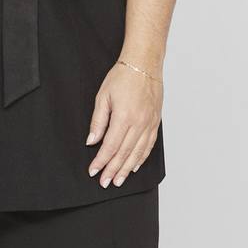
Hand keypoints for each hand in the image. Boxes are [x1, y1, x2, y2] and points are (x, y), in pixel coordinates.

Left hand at [85, 60, 162, 186]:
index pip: (110, 146)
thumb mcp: (103, 96)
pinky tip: (134, 166)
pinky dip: (141, 158)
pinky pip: (149, 146)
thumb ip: (98, 121)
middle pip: (124, 153)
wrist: (144, 64)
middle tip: (105, 182)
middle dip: (113, 170)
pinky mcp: (155, 122)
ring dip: (127, 169)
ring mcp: (149, 124)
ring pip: (137, 153)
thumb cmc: (123, 77)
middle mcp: (139, 123)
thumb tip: (92, 141)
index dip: (101, 161)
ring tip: (118, 180)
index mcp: (124, 117)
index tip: (93, 171)